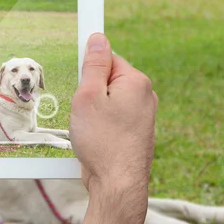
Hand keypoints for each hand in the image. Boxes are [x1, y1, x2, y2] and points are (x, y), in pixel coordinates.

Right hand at [69, 33, 156, 193]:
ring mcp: (142, 116)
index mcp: (136, 82)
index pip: (108, 58)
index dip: (88, 68)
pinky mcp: (135, 133)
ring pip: (109, 101)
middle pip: (108, 80)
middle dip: (89, 91)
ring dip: (93, 110)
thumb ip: (93, 65)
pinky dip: (101, 124)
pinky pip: (113, 118)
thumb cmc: (102, 141)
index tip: (78, 79)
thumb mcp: (88, 96)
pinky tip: (95, 139)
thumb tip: (98, 39)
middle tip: (82, 108)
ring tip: (88, 128)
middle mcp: (145, 96)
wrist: (117, 185)